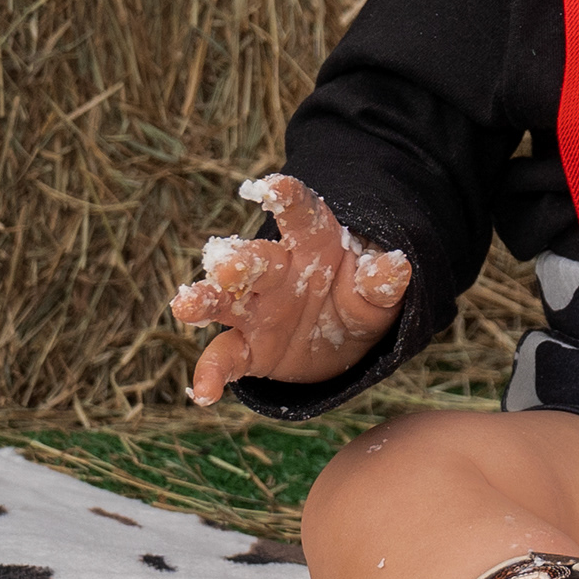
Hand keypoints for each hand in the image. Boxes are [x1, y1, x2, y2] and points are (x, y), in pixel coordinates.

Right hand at [169, 174, 412, 404]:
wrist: (344, 342)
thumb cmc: (357, 300)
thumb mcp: (376, 294)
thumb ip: (381, 282)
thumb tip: (394, 266)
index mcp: (312, 245)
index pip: (301, 216)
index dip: (288, 200)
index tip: (272, 186)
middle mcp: (276, 273)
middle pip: (256, 260)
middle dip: (240, 261)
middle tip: (227, 264)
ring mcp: (257, 310)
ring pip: (225, 301)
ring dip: (205, 301)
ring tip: (184, 305)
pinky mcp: (248, 348)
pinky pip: (225, 357)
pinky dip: (211, 373)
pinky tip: (203, 392)